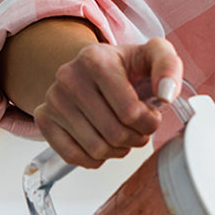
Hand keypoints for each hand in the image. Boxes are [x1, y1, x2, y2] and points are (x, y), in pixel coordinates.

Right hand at [33, 37, 182, 167]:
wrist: (98, 67)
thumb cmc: (128, 67)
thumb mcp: (154, 55)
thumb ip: (169, 67)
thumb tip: (166, 94)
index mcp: (95, 59)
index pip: (130, 113)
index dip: (149, 123)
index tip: (151, 115)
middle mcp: (68, 77)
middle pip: (115, 134)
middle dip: (136, 138)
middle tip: (138, 127)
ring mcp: (53, 99)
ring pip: (97, 149)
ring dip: (119, 149)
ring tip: (122, 132)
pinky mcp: (44, 118)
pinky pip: (74, 156)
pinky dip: (95, 158)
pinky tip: (103, 141)